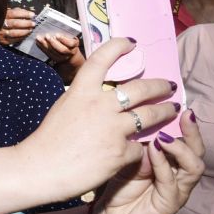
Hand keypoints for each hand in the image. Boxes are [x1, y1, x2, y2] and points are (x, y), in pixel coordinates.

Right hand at [0, 8, 34, 44]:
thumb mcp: (8, 12)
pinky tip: (26, 35)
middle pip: (15, 23)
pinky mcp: (3, 41)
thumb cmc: (4, 19)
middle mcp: (0, 24)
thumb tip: (28, 13)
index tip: (32, 15)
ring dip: (24, 31)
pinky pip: (13, 40)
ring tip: (30, 30)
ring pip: (14, 33)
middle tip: (33, 23)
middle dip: (26, 23)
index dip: (24, 14)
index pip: (14, 13)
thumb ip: (17, 11)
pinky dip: (21, 38)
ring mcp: (1, 33)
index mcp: (2, 16)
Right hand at [18, 38, 185, 201]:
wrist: (41, 170)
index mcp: (82, 91)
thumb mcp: (63, 108)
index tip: (131, 43)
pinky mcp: (120, 153)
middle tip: (169, 86)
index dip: (119, 46)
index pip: (102, 59)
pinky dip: (140, 148)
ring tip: (172, 109)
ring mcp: (112, 129)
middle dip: (159, 86)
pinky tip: (142, 150)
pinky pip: (139, 147)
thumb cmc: (47, 142)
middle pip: (140, 89)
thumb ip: (85, 99)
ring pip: (150, 115)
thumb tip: (103, 96)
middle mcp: (100, 106)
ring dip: (165, 111)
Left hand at [92, 111, 203, 213]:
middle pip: (198, 150)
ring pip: (193, 166)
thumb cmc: (120, 183)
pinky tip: (154, 151)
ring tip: (165, 136)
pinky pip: (172, 181)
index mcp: (173, 161)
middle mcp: (180, 174)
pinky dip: (163, 164)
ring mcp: (178, 190)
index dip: (187, 122)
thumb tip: (146, 121)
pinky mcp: (170, 204)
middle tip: (184, 114)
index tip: (180, 102)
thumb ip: (140, 142)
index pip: (187, 139)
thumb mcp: (129, 156)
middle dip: (193, 131)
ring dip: (180, 148)